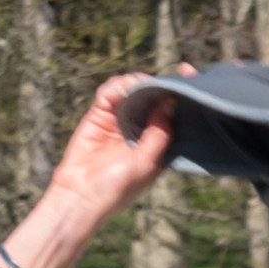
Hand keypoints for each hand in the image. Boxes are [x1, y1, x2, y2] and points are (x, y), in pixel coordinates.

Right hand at [0, 67, 193, 267]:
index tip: (187, 73)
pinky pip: (110, 92)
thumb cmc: (117, 187)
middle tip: (167, 75)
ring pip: (134, 90)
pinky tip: (115, 94)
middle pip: (156, 97)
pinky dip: (114, 87)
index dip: (183, 93)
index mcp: (160, 143)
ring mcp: (122, 120)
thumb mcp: (146, 162)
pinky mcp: (100, 114)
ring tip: (134, 88)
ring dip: (135, 83)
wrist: (80, 194)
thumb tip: (170, 102)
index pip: (176, 114)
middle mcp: (143, 129)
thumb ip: (160, 133)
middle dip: (161, 83)